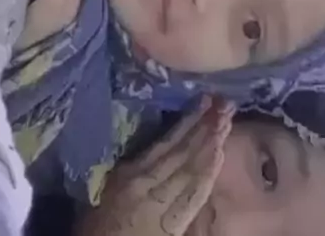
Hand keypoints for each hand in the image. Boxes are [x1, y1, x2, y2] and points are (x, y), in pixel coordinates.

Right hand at [76, 98, 233, 235]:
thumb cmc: (99, 226)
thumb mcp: (110, 187)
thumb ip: (130, 166)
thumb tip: (152, 146)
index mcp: (129, 171)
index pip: (164, 142)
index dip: (187, 121)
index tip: (203, 102)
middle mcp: (147, 181)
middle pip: (181, 151)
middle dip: (204, 127)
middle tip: (223, 105)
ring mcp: (160, 202)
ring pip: (191, 168)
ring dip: (210, 144)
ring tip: (225, 123)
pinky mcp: (171, 225)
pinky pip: (193, 195)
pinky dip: (208, 173)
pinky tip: (219, 156)